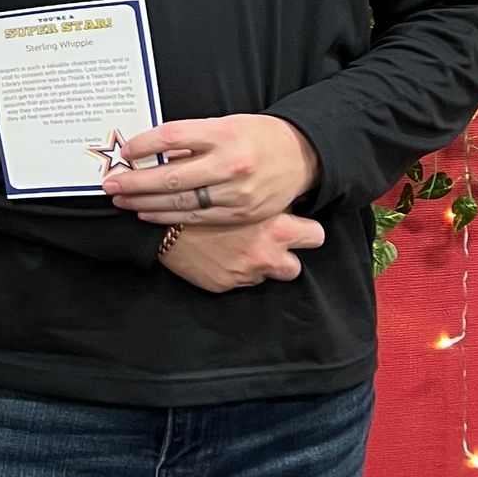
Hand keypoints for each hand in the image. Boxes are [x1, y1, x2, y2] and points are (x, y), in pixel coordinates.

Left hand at [102, 113, 318, 229]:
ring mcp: (236, 192)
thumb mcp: (225, 124)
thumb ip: (191, 138)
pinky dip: (168, 216)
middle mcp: (230, 164)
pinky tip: (147, 213)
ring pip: (180, 201)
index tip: (124, 151)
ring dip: (145, 203)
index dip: (143, 145)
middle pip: (171, 176)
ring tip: (122, 199)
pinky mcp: (239, 213)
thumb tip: (149, 149)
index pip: (172, 137)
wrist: (300, 155)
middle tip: (110, 183)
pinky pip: (196, 217)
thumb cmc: (256, 136)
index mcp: (224, 133)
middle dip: (135, 182)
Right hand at [160, 213, 325, 292]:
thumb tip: (286, 202)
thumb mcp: (242, 191)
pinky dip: (232, 270)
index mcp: (275, 230)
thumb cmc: (203, 199)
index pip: (315, 236)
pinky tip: (219, 254)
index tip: (299, 228)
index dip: (307, 232)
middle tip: (269, 243)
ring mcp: (245, 274)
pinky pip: (237, 281)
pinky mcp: (224, 285)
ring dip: (257, 264)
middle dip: (284, 257)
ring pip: (265, 276)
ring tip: (239, 247)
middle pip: (295, 268)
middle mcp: (265, 256)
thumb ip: (268, 200)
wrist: (162, 222)